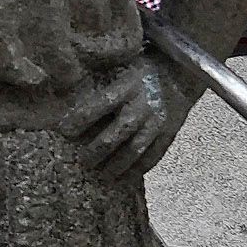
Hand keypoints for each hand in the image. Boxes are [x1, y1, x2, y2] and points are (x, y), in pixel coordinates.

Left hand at [66, 56, 189, 181]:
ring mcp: (157, 122)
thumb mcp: (123, 68)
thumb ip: (104, 85)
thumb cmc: (145, 70)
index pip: (99, 105)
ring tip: (103, 176)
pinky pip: (153, 156)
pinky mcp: (168, 134)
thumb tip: (69, 95)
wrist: (182, 74)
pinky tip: (127, 178)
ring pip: (134, 150)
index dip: (79, 120)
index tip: (64, 132)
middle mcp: (142, 106)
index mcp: (128, 86)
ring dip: (116, 166)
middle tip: (83, 160)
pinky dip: (139, 170)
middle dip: (96, 151)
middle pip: (116, 134)